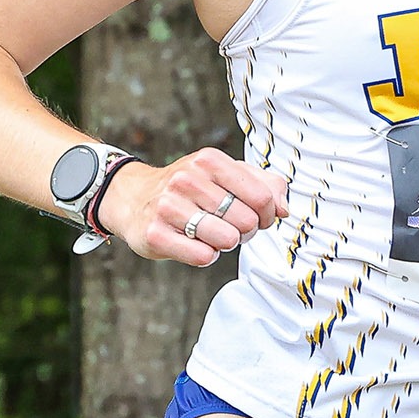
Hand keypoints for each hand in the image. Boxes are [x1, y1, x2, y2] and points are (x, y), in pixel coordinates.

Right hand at [95, 147, 289, 265]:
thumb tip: (284, 209)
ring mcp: (168, 206)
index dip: (267, 214)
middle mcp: (187, 179)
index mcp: (209, 160)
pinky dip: (206, 255)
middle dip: (244, 230)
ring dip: (225, 243)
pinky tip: (194, 243)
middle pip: (246, 221)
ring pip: (226, 239)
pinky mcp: (154, 234)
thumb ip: (264, 185)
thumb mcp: (226, 174)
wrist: (134, 198)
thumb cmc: (191, 188)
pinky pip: (202, 257)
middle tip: (229, 226)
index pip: (262, 197)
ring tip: (211, 234)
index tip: (257, 217)